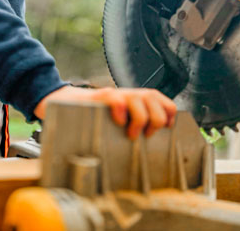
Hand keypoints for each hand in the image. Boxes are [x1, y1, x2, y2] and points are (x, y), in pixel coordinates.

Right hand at [34, 85, 177, 138]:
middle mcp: (133, 94)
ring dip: (140, 119)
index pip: (167, 105)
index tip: (163, 131)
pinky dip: (121, 111)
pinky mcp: (101, 96)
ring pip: (141, 98)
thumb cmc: (100, 118)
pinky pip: (116, 99)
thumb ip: (139, 128)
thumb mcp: (124, 122)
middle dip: (154, 122)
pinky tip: (117, 121)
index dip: (169, 118)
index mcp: (142, 101)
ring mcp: (118, 94)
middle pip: (156, 102)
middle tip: (143, 134)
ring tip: (130, 133)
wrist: (70, 105)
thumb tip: (154, 145)